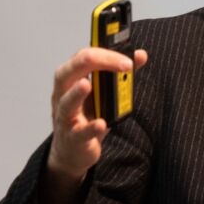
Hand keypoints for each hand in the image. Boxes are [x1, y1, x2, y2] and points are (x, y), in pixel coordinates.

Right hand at [48, 47, 147, 182]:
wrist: (74, 150)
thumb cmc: (87, 115)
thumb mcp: (104, 93)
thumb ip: (121, 73)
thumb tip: (140, 55)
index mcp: (71, 79)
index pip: (83, 57)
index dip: (106, 53)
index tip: (129, 58)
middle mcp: (63, 95)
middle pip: (67, 73)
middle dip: (93, 62)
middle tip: (123, 64)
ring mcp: (65, 117)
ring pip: (66, 103)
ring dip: (76, 94)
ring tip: (87, 84)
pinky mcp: (72, 138)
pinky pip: (79, 132)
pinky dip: (90, 128)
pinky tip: (101, 123)